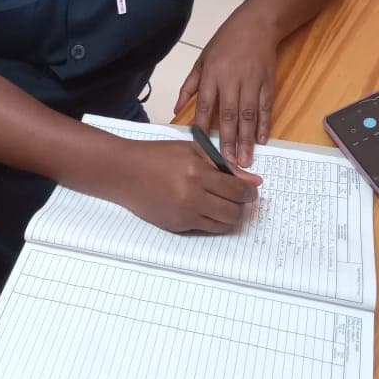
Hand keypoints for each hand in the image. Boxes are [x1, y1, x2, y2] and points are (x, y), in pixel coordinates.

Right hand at [113, 139, 260, 233]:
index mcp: (197, 172)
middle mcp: (192, 196)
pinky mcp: (177, 226)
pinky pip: (205, 228)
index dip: (250, 192)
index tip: (250, 190)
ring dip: (228, 215)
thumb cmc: (158, 156)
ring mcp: (184, 214)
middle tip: (236, 197)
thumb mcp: (192, 150)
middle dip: (241, 205)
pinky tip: (201, 206)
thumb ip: (224, 165)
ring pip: (223, 225)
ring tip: (220, 202)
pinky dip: (210, 220)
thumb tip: (254, 181)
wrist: (124, 173)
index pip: (237, 190)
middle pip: (234, 212)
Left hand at [174, 7, 277, 166]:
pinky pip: (265, 107)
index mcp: (212, 74)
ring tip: (245, 160)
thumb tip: (176, 109)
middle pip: (229, 114)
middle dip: (228, 140)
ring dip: (246, 139)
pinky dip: (264, 125)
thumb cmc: (225, 41)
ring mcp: (252, 82)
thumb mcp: (202, 59)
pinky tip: (262, 140)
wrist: (257, 24)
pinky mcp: (268, 83)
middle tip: (228, 163)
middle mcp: (232, 80)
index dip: (203, 126)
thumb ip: (190, 85)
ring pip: (249, 115)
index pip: (205, 105)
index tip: (201, 147)